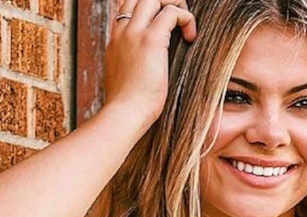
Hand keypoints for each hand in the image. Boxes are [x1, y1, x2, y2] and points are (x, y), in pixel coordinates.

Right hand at [104, 0, 196, 131]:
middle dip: (162, 2)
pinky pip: (171, 12)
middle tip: (176, 22)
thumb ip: (132, 70)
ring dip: (174, 4)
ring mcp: (135, 34)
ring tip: (185, 25)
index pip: (127, 8)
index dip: (146, 9)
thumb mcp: (125, 83)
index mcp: (116, 41)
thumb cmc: (127, 109)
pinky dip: (186, 18)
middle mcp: (123, 32)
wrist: (124, 116)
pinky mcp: (151, 40)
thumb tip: (144, 75)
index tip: (162, 25)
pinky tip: (190, 37)